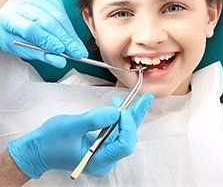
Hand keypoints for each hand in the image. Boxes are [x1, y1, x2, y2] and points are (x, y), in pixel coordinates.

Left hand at [0, 0, 87, 67]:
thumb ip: (41, 55)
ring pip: (58, 16)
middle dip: (65, 39)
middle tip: (78, 52)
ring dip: (70, 34)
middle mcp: (20, 2)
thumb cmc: (15, 34)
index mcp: (8, 17)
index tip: (61, 50)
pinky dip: (69, 25)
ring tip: (78, 47)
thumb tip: (61, 62)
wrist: (12, 15)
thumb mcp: (22, 48)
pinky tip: (72, 36)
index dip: (48, 40)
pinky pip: (62, 11)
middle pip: (47, 22)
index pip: (31, 28)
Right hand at [7, 93, 152, 178]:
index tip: (121, 110)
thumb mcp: (72, 126)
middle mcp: (105, 159)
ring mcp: (104, 153)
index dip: (127, 126)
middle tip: (146, 98)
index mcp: (98, 160)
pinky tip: (119, 105)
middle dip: (136, 116)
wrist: (38, 149)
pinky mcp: (101, 145)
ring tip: (136, 98)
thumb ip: (95, 119)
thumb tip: (116, 111)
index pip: (123, 144)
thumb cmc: (51, 140)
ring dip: (129, 115)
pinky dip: (119, 117)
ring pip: (123, 132)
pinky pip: (115, 131)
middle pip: (127, 137)